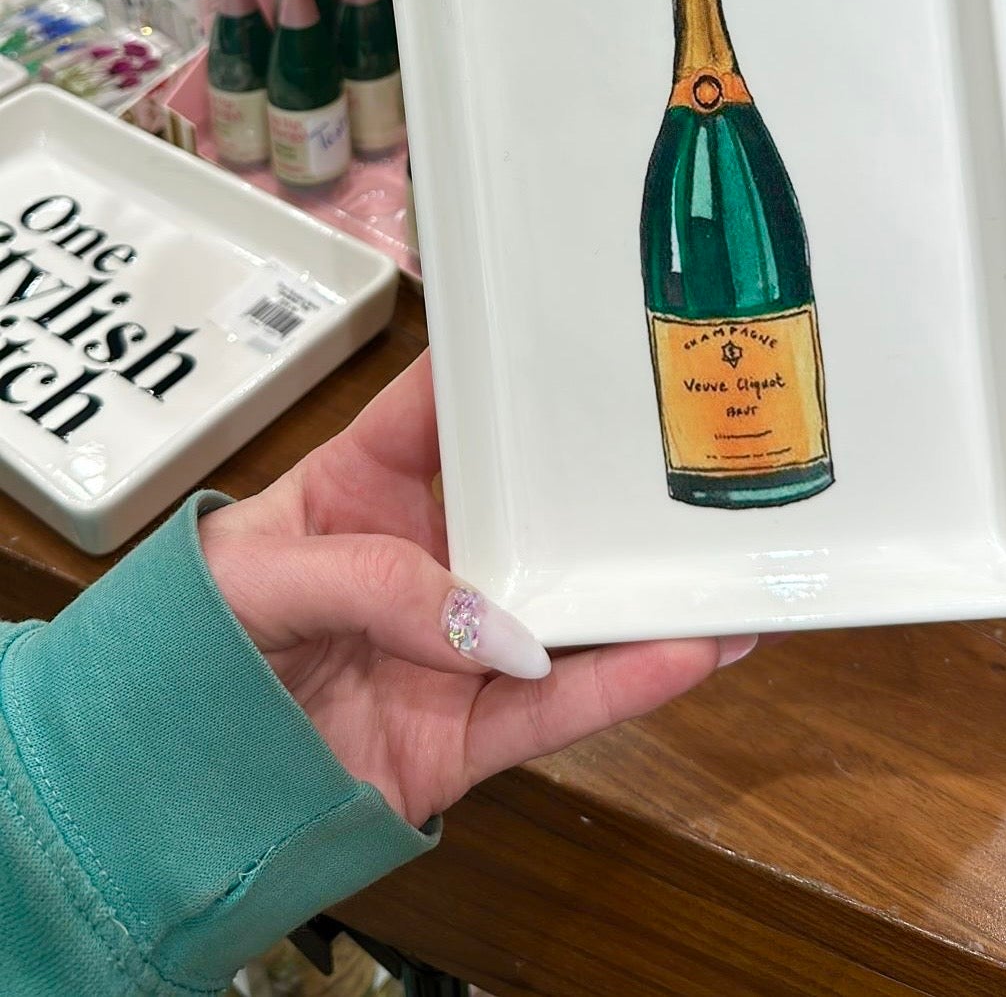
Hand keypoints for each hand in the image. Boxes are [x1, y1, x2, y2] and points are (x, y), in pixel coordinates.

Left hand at [199, 351, 755, 830]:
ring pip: (568, 612)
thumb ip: (371, 582)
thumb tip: (493, 627)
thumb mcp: (256, 581)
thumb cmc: (187, 648)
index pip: (444, 410)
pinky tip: (690, 653)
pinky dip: (625, 685)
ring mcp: (452, 647)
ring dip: (645, 592)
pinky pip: (557, 710)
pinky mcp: (465, 734)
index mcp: (366, 487)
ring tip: (724, 561)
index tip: (581, 332)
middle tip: (687, 451)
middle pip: (532, 510)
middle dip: (604, 486)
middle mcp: (426, 559)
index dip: (506, 370)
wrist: (164, 788)